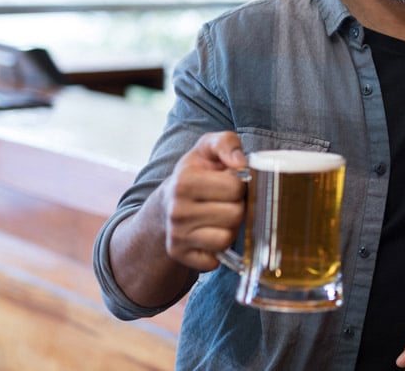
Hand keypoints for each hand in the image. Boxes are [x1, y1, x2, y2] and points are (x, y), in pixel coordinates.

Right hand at [159, 131, 246, 270]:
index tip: (228, 183)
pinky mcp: (178, 255)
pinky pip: (214, 260)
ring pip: (226, 239)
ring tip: (218, 218)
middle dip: (236, 207)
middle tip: (224, 202)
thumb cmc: (194, 175)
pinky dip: (216, 251)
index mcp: (184, 180)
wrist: (163, 206)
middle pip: (235, 214)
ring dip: (229, 229)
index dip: (239, 185)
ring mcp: (176, 234)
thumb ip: (226, 143)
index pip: (236, 187)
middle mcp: (177, 209)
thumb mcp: (206, 149)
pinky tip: (208, 236)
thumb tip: (240, 163)